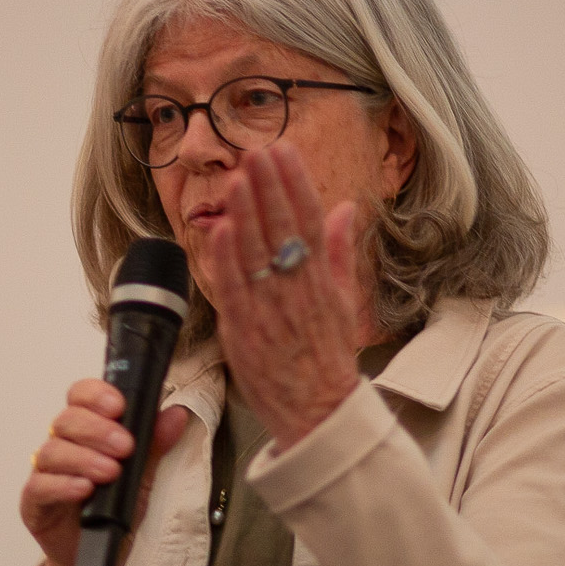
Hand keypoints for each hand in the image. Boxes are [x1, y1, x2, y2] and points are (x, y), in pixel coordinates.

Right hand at [19, 379, 186, 565]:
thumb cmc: (116, 512)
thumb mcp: (143, 477)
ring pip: (52, 451)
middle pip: (66, 420)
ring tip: (110, 472)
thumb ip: (155, 445)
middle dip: (98, 429)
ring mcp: (44, 474)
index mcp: (86, 431)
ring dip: (84, 458)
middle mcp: (62, 446)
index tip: (119, 406)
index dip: (96, 395)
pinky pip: (39, 486)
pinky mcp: (33, 503)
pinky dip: (63, 485)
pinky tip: (84, 490)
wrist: (102, 560)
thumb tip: (175, 414)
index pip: (81, 396)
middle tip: (125, 447)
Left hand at [201, 143, 369, 449]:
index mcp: (323, 281)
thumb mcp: (344, 301)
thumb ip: (340, 252)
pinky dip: (227, 261)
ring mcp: (271, 311)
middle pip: (284, 230)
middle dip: (270, 188)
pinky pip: (235, 291)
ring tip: (238, 177)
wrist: (318, 413)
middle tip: (258, 152)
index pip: (310, 221)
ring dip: (247, 214)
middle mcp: (298, 291)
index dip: (296, 184)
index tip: (285, 152)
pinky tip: (220, 230)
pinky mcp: (246, 333)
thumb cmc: (327, 358)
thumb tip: (344, 209)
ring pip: (258, 254)